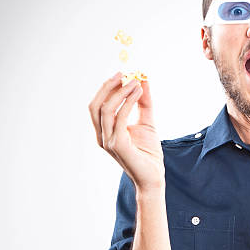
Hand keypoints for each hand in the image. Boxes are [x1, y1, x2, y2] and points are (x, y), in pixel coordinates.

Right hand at [88, 71, 163, 190]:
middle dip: (108, 86)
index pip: (98, 104)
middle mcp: (102, 136)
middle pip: (96, 105)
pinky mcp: (117, 145)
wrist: (153, 177)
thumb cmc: (148, 153)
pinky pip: (120, 118)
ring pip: (106, 109)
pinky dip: (128, 102)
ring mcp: (107, 141)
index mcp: (105, 131)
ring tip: (135, 81)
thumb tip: (143, 80)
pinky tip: (138, 93)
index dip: (108, 87)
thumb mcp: (147, 122)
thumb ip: (144, 102)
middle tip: (123, 73)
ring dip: (120, 91)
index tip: (123, 73)